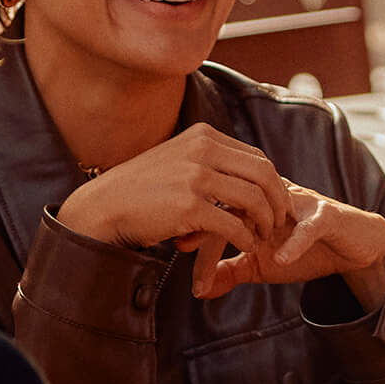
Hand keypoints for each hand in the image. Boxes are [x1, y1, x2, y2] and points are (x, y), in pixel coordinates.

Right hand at [54, 124, 292, 284]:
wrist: (103, 207)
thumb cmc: (141, 189)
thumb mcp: (177, 159)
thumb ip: (209, 159)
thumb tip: (245, 172)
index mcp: (203, 136)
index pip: (256, 157)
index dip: (274, 183)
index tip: (277, 203)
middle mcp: (202, 150)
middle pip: (264, 174)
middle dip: (278, 201)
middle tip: (280, 221)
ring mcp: (196, 177)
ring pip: (254, 199)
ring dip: (265, 222)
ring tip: (264, 236)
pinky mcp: (190, 206)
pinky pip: (234, 225)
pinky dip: (246, 238)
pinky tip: (246, 246)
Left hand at [193, 182, 384, 304]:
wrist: (354, 246)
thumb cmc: (307, 249)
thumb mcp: (262, 264)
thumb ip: (231, 271)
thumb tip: (199, 291)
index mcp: (252, 203)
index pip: (215, 209)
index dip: (193, 226)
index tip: (175, 246)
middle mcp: (270, 198)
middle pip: (231, 205)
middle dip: (207, 226)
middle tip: (185, 246)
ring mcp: (298, 204)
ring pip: (263, 212)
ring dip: (243, 232)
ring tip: (227, 254)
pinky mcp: (326, 215)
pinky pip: (308, 227)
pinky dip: (295, 242)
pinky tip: (282, 259)